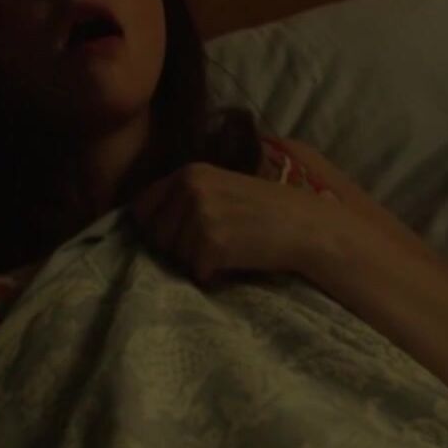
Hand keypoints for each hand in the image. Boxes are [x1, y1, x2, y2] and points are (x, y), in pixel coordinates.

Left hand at [130, 162, 347, 287]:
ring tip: (228, 250)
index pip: (141, 207)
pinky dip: (212, 274)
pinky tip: (235, 261)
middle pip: (155, 235)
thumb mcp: (223, 188)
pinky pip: (195, 271)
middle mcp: (189, 189)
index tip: (175, 237)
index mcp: (189, 172)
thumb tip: (145, 224)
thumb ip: (186, 197)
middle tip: (211, 245)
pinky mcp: (211, 244)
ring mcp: (199, 216)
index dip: (155, 227)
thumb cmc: (267, 211)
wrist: (306, 226)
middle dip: (176, 248)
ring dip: (196, 262)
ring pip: (173, 256)